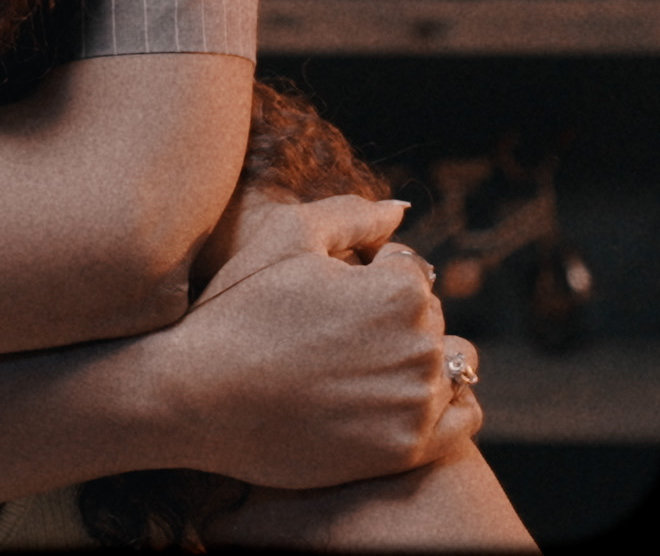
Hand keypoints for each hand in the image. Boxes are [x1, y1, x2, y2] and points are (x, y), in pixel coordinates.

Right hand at [160, 193, 481, 489]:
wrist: (196, 396)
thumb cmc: (236, 309)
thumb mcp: (284, 240)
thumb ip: (352, 215)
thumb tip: (401, 211)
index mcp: (400, 289)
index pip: (407, 269)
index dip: (362, 276)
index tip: (321, 297)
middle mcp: (422, 346)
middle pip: (428, 317)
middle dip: (390, 317)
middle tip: (329, 334)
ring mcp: (417, 403)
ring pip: (450, 364)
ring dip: (418, 358)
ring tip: (359, 365)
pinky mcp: (408, 449)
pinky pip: (464, 416)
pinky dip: (442, 402)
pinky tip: (395, 396)